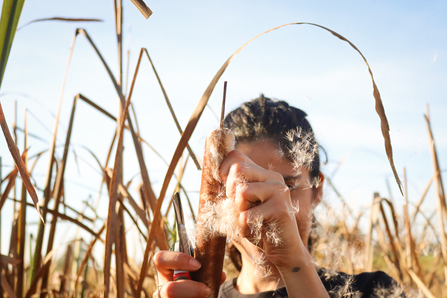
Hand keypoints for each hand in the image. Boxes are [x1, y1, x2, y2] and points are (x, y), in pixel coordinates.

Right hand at [153, 251, 225, 297]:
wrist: (192, 294)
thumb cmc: (195, 282)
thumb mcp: (197, 273)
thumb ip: (206, 271)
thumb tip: (221, 275)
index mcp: (166, 271)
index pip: (160, 258)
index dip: (178, 259)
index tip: (198, 265)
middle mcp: (162, 287)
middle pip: (169, 290)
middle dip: (191, 290)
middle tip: (206, 289)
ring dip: (194, 297)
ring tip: (207, 294)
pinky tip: (205, 297)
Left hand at [219, 149, 307, 267]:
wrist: (280, 254)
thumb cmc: (255, 228)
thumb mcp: (238, 205)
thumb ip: (229, 189)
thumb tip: (210, 171)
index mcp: (262, 174)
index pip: (235, 156)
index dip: (224, 173)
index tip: (229, 193)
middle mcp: (273, 177)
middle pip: (237, 169)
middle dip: (231, 193)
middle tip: (242, 209)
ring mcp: (279, 191)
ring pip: (242, 192)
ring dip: (239, 213)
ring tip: (251, 221)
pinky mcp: (281, 208)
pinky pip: (247, 216)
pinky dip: (245, 230)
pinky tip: (258, 233)